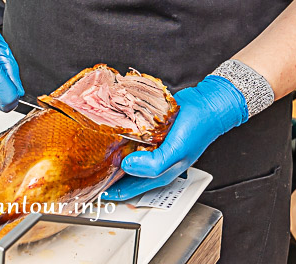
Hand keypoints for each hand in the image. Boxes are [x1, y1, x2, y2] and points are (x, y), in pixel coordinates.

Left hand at [102, 75, 247, 199]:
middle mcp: (154, 160)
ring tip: (94, 150)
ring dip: (111, 152)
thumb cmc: (197, 130)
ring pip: (125, 153)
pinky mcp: (149, 130)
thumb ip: (153, 164)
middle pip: (124, 172)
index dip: (110, 191)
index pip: (129, 189)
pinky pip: (130, 135)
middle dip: (106, 172)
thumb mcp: (176, 152)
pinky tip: (110, 129)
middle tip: (88, 169)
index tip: (93, 189)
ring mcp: (151, 145)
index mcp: (160, 172)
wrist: (207, 103)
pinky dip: (119, 134)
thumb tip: (127, 166)